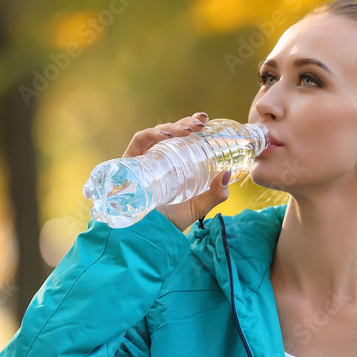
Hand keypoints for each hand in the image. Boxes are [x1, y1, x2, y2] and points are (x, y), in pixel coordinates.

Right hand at [122, 112, 230, 231]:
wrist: (149, 236)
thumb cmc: (172, 220)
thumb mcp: (199, 206)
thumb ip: (216, 193)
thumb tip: (227, 173)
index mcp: (175, 164)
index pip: (183, 138)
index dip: (192, 125)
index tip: (205, 120)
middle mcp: (159, 158)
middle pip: (171, 133)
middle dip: (185, 122)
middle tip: (200, 123)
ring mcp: (144, 160)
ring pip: (156, 134)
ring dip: (172, 127)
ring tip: (187, 130)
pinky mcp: (129, 163)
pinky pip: (138, 142)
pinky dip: (151, 134)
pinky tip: (165, 136)